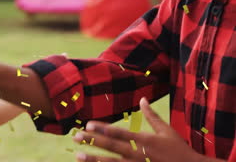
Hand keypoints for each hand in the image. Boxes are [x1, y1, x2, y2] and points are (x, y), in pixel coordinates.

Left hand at [73, 97, 208, 161]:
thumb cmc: (180, 151)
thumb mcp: (167, 131)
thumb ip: (152, 116)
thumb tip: (142, 99)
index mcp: (145, 141)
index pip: (119, 133)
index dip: (102, 128)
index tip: (88, 124)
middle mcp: (138, 155)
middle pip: (111, 147)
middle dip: (92, 141)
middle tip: (76, 137)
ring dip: (93, 160)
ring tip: (78, 156)